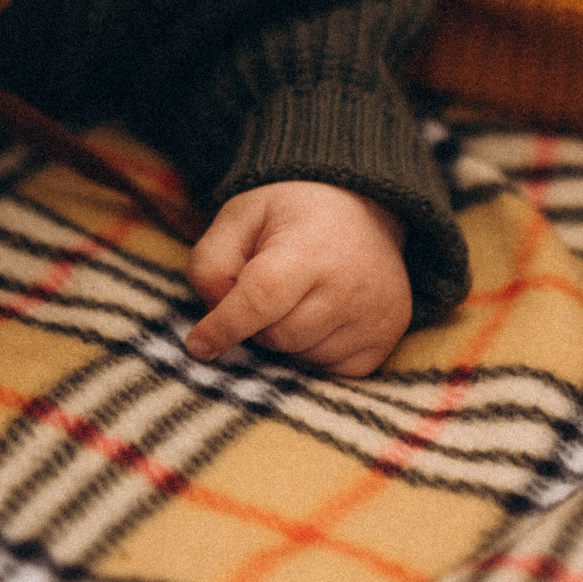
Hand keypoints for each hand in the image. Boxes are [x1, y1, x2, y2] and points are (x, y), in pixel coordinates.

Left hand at [182, 180, 411, 376]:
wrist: (363, 209)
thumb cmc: (290, 217)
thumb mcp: (239, 218)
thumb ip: (211, 265)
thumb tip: (214, 323)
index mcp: (310, 247)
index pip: (262, 298)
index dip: (225, 326)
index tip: (197, 345)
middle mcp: (351, 285)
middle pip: (278, 336)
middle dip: (257, 325)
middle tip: (267, 292)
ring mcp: (374, 316)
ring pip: (302, 357)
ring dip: (286, 340)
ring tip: (298, 299)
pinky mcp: (385, 340)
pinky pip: (329, 372)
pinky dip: (314, 353)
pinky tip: (322, 318)